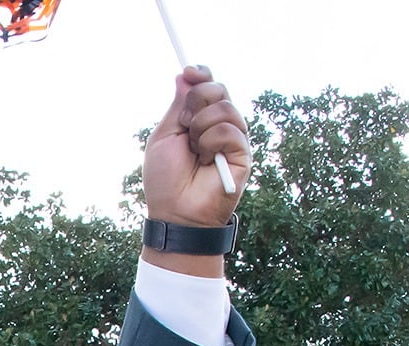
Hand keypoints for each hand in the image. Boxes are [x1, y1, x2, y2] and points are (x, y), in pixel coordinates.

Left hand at [141, 67, 249, 230]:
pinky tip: (207, 160)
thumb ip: (177, 106)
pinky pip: (230, 130)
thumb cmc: (165, 179)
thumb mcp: (164, 136)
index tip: (188, 71)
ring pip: (225, 107)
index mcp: (199, 119)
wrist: (176, 211)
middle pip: (218, 89)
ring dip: (201, 126)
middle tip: (185, 123)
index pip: (208, 86)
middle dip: (197, 101)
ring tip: (194, 150)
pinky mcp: (243, 153)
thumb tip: (185, 75)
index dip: (201, 74)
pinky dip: (211, 142)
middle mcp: (219, 126)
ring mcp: (233, 139)